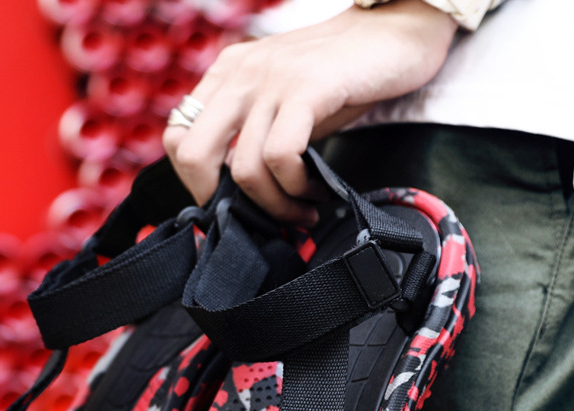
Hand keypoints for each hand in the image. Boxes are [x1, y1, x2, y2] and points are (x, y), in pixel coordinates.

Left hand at [163, 0, 457, 225]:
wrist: (397, 29)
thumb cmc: (341, 76)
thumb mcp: (282, 100)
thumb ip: (254, 133)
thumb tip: (238, 195)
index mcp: (227, 74)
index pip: (176, 137)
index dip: (197, 182)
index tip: (232, 202)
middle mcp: (241, 74)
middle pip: (192, 154)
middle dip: (223, 203)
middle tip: (257, 218)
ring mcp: (272, 79)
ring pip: (243, 168)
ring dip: (275, 205)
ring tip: (301, 210)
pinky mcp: (306, 88)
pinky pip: (281, 156)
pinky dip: (297, 187)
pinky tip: (316, 191)